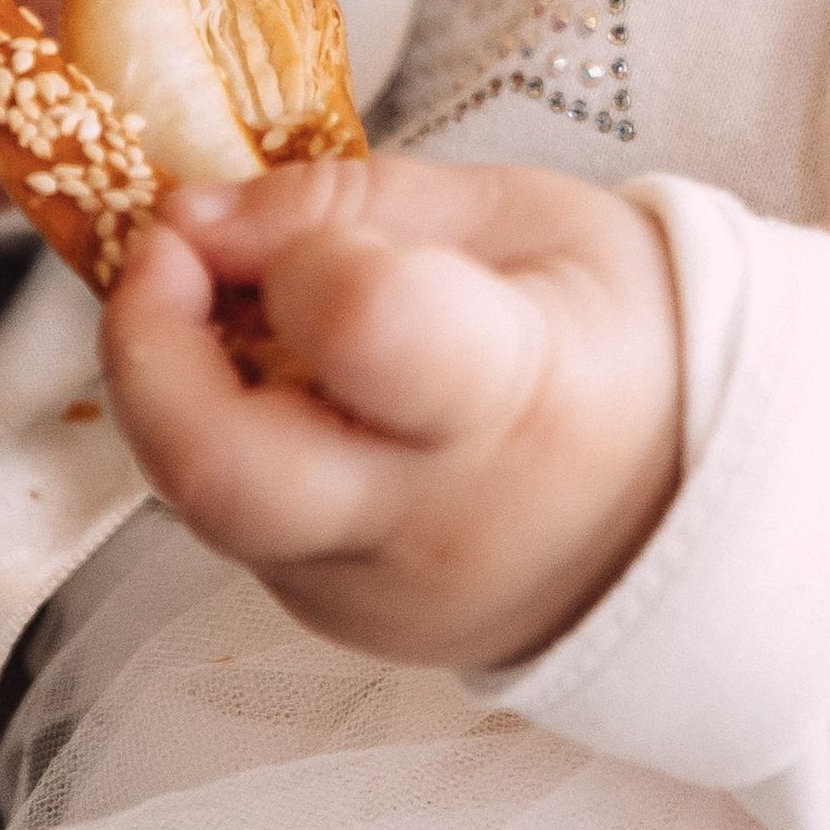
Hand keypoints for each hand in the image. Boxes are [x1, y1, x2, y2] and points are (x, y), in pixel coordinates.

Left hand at [103, 155, 683, 673]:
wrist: (683, 497)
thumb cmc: (615, 334)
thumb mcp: (518, 215)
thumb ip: (348, 205)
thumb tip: (196, 217)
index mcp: (522, 391)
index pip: (371, 331)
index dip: (287, 255)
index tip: (243, 209)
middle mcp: (438, 522)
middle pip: (227, 472)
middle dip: (146, 352)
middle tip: (156, 258)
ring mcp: (378, 595)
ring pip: (210, 506)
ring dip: (174, 390)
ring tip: (220, 303)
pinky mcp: (335, 624)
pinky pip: (236, 528)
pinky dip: (222, 439)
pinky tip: (274, 384)